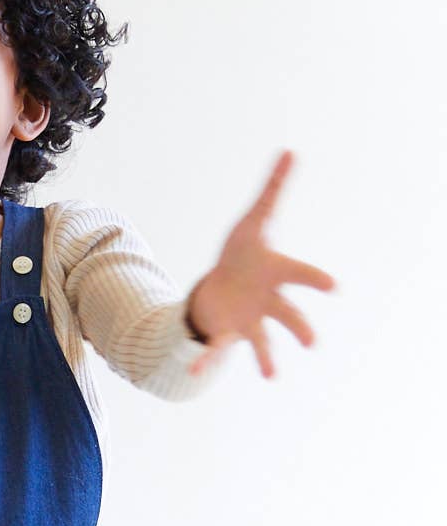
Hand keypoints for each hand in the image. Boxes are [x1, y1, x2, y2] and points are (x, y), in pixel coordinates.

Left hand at [187, 150, 335, 378]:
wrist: (227, 284)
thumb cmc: (247, 250)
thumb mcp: (256, 218)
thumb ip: (273, 188)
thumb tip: (290, 150)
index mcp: (276, 274)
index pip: (298, 274)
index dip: (314, 279)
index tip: (333, 287)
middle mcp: (269, 301)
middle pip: (288, 315)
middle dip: (300, 328)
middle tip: (312, 343)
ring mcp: (250, 319)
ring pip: (261, 341)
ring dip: (266, 357)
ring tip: (271, 375)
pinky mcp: (227, 330)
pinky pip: (218, 348)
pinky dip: (206, 360)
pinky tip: (192, 372)